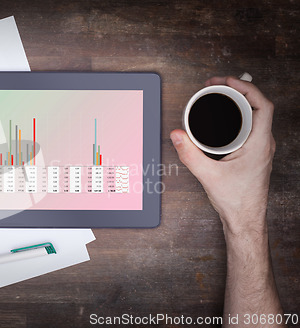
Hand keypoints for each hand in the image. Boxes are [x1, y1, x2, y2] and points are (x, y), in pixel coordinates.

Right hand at [170, 76, 274, 235]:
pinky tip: (221, 119)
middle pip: (257, 105)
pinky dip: (236, 116)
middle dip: (237, 90)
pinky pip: (248, 126)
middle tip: (217, 85)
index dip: (247, 88)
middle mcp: (263, 143)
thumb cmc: (236, 200)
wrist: (245, 219)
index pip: (263, 105)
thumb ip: (189, 154)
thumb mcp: (208, 175)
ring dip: (237, 103)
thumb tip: (177, 135)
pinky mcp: (253, 153)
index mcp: (259, 144)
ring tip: (218, 96)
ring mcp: (259, 148)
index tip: (227, 82)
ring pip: (254, 116)